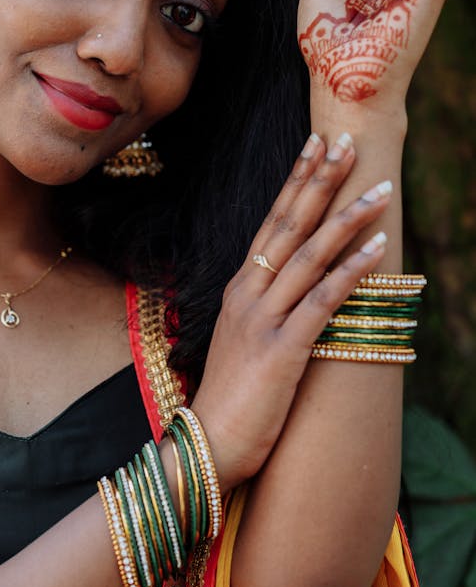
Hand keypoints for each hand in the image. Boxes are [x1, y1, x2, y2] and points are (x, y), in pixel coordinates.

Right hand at [191, 131, 392, 492]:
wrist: (207, 444)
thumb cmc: (231, 396)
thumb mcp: (243, 340)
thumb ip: (265, 308)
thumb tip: (296, 287)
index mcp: (239, 288)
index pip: (271, 222)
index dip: (295, 181)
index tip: (316, 144)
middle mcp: (247, 293)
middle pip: (288, 225)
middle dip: (319, 181)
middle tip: (346, 142)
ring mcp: (263, 319)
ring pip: (309, 255)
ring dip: (346, 219)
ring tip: (379, 190)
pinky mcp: (282, 349)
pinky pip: (322, 301)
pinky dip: (349, 272)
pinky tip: (376, 249)